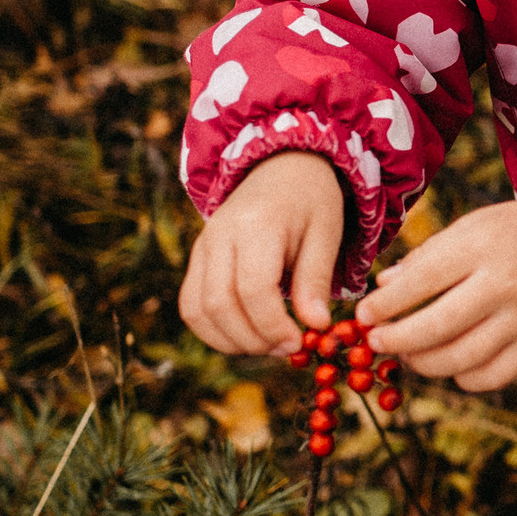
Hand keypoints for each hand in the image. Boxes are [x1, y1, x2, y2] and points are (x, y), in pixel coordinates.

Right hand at [180, 151, 346, 356]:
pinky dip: (214, 331)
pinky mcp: (196, 259)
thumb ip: (315, 280)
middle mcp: (219, 236)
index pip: (252, 289)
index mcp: (257, 225)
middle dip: (253, 338)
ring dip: (231, 341)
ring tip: (269, 344)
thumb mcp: (326, 233)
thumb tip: (316, 326)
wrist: (281, 167)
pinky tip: (247, 336)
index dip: (273, 325)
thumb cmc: (311, 201)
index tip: (299, 342)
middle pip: (219, 304)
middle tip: (288, 348)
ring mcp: (202, 247)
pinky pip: (190, 306)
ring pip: (197, 310)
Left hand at [354, 199, 516, 391]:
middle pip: (439, 326)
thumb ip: (427, 256)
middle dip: (398, 339)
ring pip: (462, 358)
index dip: (387, 304)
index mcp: (481, 247)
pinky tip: (450, 364)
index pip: (423, 281)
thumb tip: (383, 286)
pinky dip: (464, 378)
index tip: (363, 315)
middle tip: (376, 341)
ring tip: (408, 354)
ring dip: (424, 363)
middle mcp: (502, 285)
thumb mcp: (472, 226)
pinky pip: (493, 375)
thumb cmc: (516, 232)